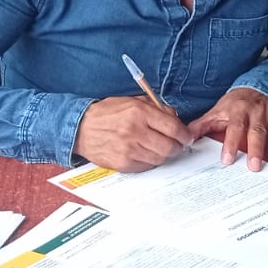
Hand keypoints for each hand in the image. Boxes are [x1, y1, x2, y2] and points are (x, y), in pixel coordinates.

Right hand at [72, 96, 190, 171]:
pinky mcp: (123, 163)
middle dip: (178, 147)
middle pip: (170, 147)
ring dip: (164, 155)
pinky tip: (146, 153)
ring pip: (160, 159)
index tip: (187, 136)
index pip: (173, 127)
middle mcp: (135, 131)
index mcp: (139, 112)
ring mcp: (129, 149)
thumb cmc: (108, 113)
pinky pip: (146, 166)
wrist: (81, 128)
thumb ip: (157, 108)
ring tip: (160, 148)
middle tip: (177, 145)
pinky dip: (150, 161)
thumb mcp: (133, 101)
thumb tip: (176, 119)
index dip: (185, 134)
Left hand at [188, 88, 267, 170]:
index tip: (227, 160)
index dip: (231, 144)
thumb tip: (185, 137)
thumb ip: (203, 125)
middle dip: (257, 149)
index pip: (234, 128)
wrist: (257, 86)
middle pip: (258, 132)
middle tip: (255, 166)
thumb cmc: (236, 102)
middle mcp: (258, 113)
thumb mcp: (218, 110)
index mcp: (239, 111)